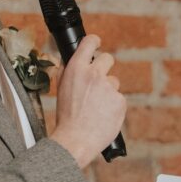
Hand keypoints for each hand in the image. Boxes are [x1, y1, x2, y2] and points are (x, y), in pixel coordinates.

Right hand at [49, 35, 125, 167]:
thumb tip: (71, 61)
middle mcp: (94, 74)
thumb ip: (67, 72)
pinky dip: (113, 106)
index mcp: (76, 69)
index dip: (94, 41)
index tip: (96, 43)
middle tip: (97, 82)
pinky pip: (118, 98)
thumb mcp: (60, 90)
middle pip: (107, 58)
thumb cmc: (66, 117)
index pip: (90, 42)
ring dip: (107, 91)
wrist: (75, 140)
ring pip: (113, 82)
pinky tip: (103, 115)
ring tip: (96, 108)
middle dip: (103, 67)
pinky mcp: (120, 101)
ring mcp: (109, 87)